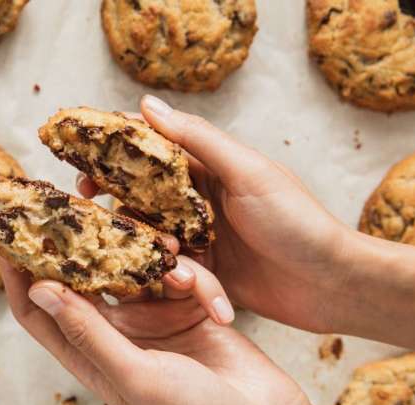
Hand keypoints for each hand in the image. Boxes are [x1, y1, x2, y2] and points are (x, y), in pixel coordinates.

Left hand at [0, 259, 409, 404]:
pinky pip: (169, 273)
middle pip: (75, 280)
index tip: (3, 233)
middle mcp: (112, 335)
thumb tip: (39, 288)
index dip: (16, 276)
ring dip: (131, 251)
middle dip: (65, 244)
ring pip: (125, 269)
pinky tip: (189, 275)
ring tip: (135, 226)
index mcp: (89, 358)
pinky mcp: (181, 306)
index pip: (37, 311)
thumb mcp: (135, 375)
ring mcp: (147, 319)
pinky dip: (178, 270)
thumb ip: (88, 331)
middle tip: (56, 201)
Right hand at [77, 95, 352, 333]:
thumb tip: (148, 105)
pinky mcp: (208, 273)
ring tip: (174, 266)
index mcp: (209, 168)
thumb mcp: (247, 173)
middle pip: (143, 198)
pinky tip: (191, 289)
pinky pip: (177, 274)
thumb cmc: (297, 221)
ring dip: (157, 253)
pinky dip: (181, 282)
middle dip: (118, 209)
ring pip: (156, 240)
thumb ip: (198, 141)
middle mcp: (200, 200)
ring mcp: (202, 238)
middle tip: (91, 218)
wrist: (332, 283)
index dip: (115, 155)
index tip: (82, 164)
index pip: (153, 152)